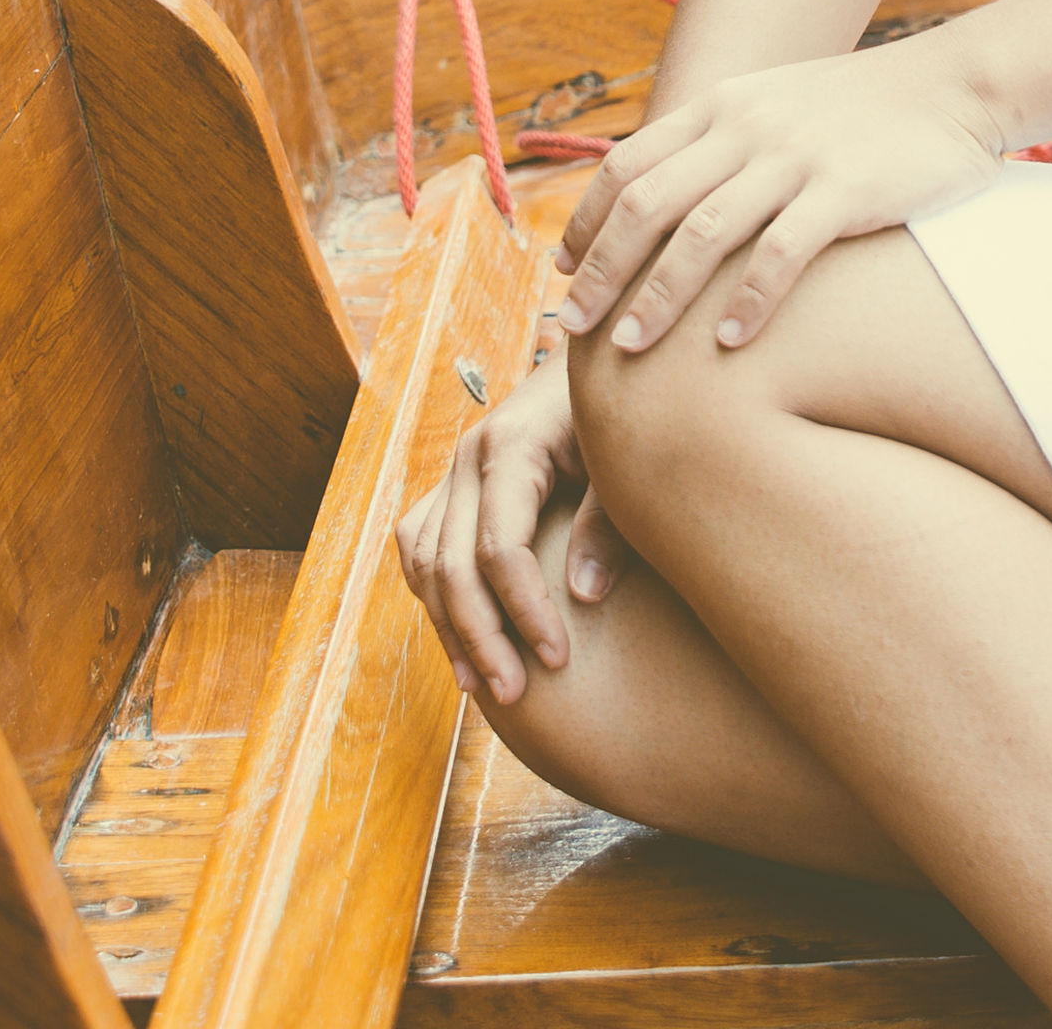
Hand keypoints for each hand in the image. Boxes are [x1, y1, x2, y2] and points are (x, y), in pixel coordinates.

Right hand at [396, 352, 623, 703]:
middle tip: (514, 695)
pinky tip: (463, 645)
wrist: (605, 357)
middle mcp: (468, 458)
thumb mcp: (627, 459)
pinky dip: (437, 600)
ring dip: (451, 628)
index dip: (524, 609)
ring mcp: (454, 472)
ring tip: (483, 686)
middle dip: (482, 635)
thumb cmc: (624, 411)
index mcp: (510, 445)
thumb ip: (609, 522)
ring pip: (426, 563)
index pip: (498, 547)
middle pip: (451, 564)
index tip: (558, 659)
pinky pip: (424, 550)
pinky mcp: (453, 488)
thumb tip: (585, 595)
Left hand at [555, 48, 1003, 357]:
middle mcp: (748, 127)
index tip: (566, 271)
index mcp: (724, 105)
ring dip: (658, 295)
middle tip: (572, 327)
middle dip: (600, 269)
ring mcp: (796, 156)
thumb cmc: (867, 109)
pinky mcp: (846, 189)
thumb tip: (666, 199)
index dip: (587, 221)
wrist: (957, 85)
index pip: (628, 163)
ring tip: (630, 345)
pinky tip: (730, 341)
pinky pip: (781, 253)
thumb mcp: (780, 103)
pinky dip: (748, 301)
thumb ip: (725, 140)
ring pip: (702, 234)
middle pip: (649, 203)